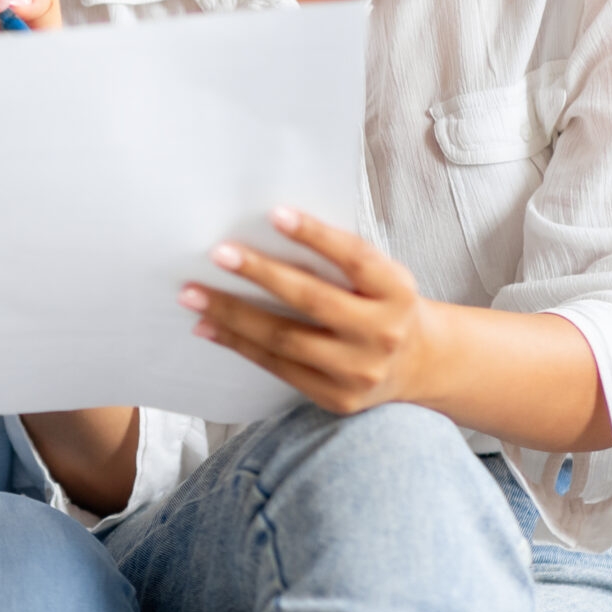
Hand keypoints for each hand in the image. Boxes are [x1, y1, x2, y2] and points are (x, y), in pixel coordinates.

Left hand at [181, 207, 442, 416]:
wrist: (418, 364)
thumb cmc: (384, 303)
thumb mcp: (382, 275)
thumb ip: (342, 258)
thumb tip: (268, 229)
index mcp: (396, 292)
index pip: (354, 258)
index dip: (316, 235)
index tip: (275, 213)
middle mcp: (382, 334)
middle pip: (313, 300)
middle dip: (260, 275)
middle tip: (217, 253)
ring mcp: (358, 371)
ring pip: (285, 340)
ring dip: (233, 315)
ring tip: (193, 295)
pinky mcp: (335, 398)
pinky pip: (277, 367)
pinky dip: (239, 345)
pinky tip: (209, 327)